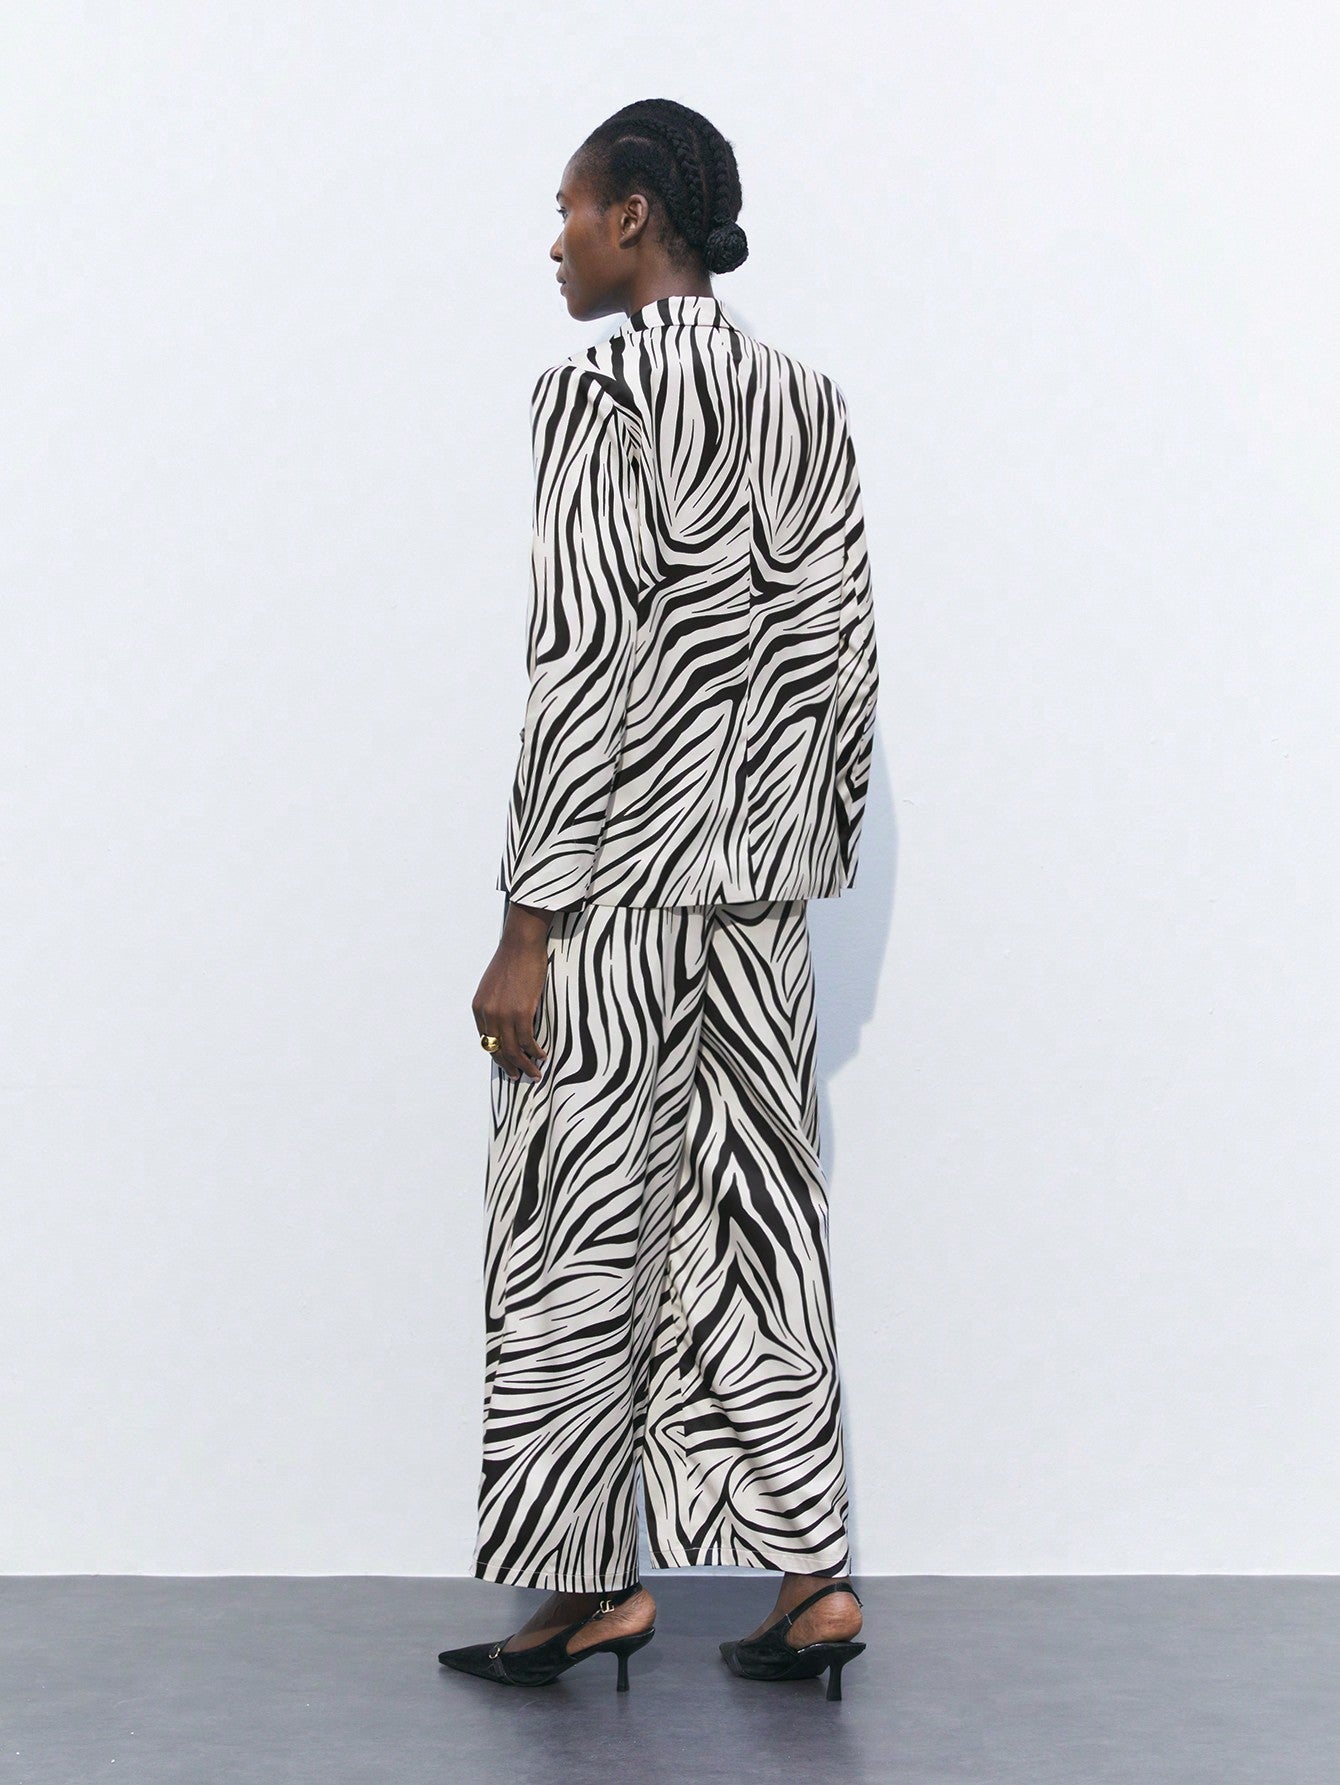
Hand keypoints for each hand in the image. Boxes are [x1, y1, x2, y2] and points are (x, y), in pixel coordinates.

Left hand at [473, 902, 554, 1080]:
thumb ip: (495, 1005)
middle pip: (498, 1050)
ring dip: (525, 1065)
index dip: (498, 1055)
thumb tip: (506, 1021)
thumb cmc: (511, 961)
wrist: (520, 944)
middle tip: (520, 1077)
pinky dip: (535, 1051)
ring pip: (513, 1050)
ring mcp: (503, 1014)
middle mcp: (487, 1014)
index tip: (508, 1064)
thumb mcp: (494, 985)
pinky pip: (527, 1040)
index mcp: (478, 1008)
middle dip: (510, 1067)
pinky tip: (542, 1055)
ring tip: (535, 1073)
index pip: (486, 1040)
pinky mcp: (521, 1012)